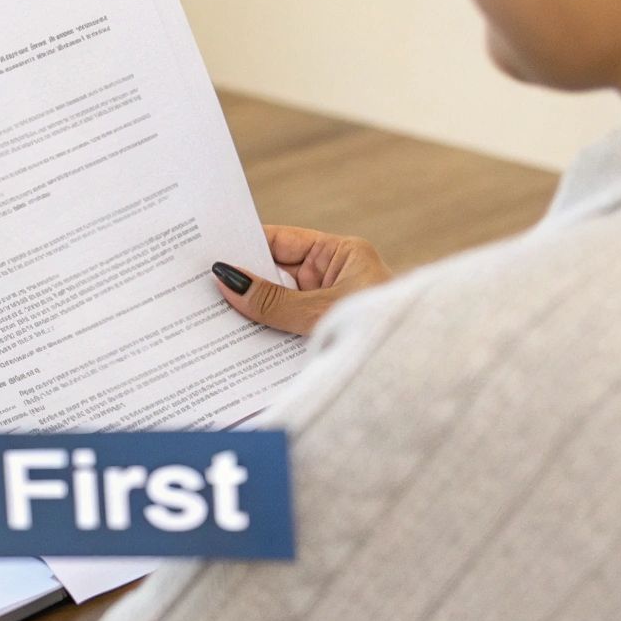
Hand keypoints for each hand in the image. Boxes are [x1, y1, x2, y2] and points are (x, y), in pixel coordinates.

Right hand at [212, 225, 392, 334]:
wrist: (419, 379)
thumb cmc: (380, 331)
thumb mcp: (320, 313)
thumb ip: (272, 301)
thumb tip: (228, 281)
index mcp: (341, 255)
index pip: (281, 241)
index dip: (245, 245)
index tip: (209, 251)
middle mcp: (334, 278)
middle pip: (275, 274)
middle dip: (242, 283)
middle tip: (200, 287)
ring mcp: (327, 308)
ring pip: (278, 305)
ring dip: (251, 313)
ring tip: (211, 316)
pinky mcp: (321, 335)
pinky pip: (285, 330)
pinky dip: (264, 335)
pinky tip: (237, 340)